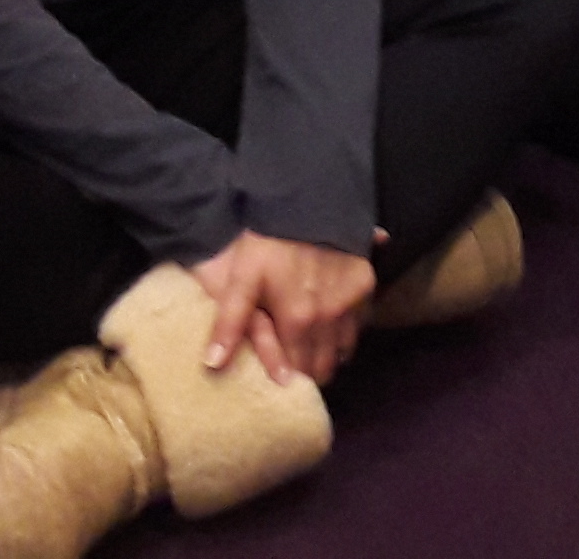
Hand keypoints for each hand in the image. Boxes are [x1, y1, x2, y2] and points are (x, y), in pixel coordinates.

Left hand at [190, 228, 375, 390]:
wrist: (305, 199)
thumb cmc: (267, 242)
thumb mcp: (240, 279)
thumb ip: (229, 324)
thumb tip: (213, 367)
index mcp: (298, 321)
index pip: (298, 372)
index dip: (290, 379)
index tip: (283, 379)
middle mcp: (329, 318)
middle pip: (325, 365)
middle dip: (312, 370)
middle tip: (297, 366)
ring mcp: (351, 301)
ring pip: (346, 348)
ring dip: (332, 352)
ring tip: (314, 347)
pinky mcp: (365, 283)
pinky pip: (361, 321)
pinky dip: (348, 328)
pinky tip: (333, 321)